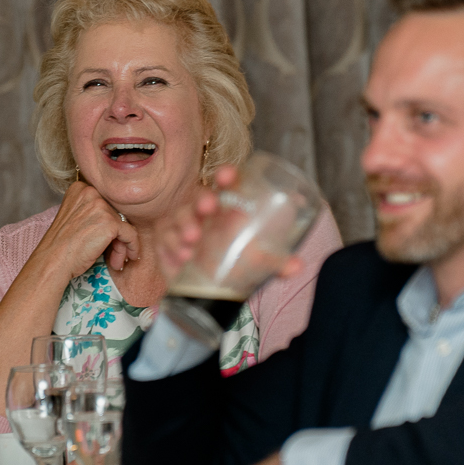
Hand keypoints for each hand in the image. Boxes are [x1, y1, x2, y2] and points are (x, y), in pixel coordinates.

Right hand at [38, 180, 140, 277]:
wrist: (53, 261)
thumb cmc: (62, 245)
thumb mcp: (74, 218)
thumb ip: (92, 211)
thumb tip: (119, 219)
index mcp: (79, 188)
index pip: (105, 203)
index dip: (107, 223)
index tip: (105, 238)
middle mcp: (91, 192)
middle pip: (115, 214)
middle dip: (115, 235)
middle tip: (111, 253)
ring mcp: (101, 206)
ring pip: (123, 225)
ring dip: (121, 244)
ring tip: (115, 260)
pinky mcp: (110, 223)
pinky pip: (131, 234)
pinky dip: (132, 247)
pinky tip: (128, 257)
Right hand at [155, 165, 303, 287]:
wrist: (202, 288)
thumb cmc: (229, 261)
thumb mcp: (254, 262)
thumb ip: (274, 263)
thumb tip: (297, 265)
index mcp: (225, 208)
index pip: (225, 184)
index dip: (226, 176)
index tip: (228, 177)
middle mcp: (202, 213)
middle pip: (199, 197)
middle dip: (202, 200)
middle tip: (208, 208)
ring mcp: (180, 227)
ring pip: (179, 218)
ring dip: (185, 225)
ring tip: (192, 239)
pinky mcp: (165, 244)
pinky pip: (166, 241)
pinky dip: (173, 247)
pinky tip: (183, 255)